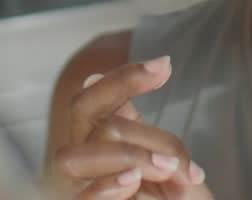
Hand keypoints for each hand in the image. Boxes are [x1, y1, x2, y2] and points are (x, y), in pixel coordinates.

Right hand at [50, 57, 211, 199]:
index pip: (94, 97)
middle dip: (143, 133)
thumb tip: (91, 75)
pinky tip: (131, 183)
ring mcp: (71, 189)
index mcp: (96, 142)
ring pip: (75, 155)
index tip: (165, 65)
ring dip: (127, 158)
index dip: (124, 77)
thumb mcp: (163, 165)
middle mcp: (77, 163)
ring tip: (169, 173)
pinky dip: (105, 188)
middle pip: (89, 118)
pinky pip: (79, 198)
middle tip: (179, 160)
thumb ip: (134, 129)